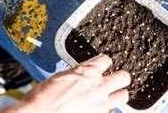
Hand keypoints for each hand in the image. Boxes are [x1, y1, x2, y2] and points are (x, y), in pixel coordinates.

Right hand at [3, 54, 130, 112]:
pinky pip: (111, 112)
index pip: (107, 59)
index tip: (102, 67)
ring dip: (117, 96)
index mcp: (88, 72)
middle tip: (113, 81)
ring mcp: (101, 104)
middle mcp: (98, 86)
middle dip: (119, 78)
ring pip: (123, 96)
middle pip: (124, 76)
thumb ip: (78, 75)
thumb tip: (82, 76)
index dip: (104, 63)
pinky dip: (106, 111)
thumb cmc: (43, 98)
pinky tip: (97, 110)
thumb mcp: (61, 77)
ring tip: (110, 97)